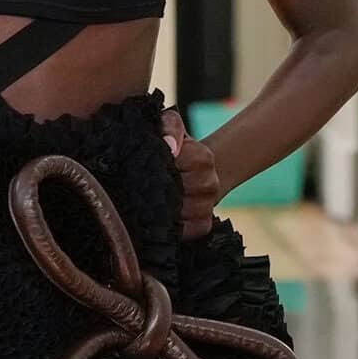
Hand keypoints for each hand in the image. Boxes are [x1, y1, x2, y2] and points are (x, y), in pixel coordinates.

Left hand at [161, 107, 221, 240]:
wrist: (188, 174)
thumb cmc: (173, 149)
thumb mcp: (169, 127)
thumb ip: (170, 127)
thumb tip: (170, 147)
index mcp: (203, 158)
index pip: (178, 164)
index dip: (161, 164)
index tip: (152, 163)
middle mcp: (210, 183)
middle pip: (177, 192)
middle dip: (159, 188)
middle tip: (147, 185)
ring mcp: (208, 205)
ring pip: (181, 213)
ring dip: (163, 208)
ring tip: (152, 201)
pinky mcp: (203, 225)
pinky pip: (186, 231)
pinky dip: (172, 226)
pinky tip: (162, 216)